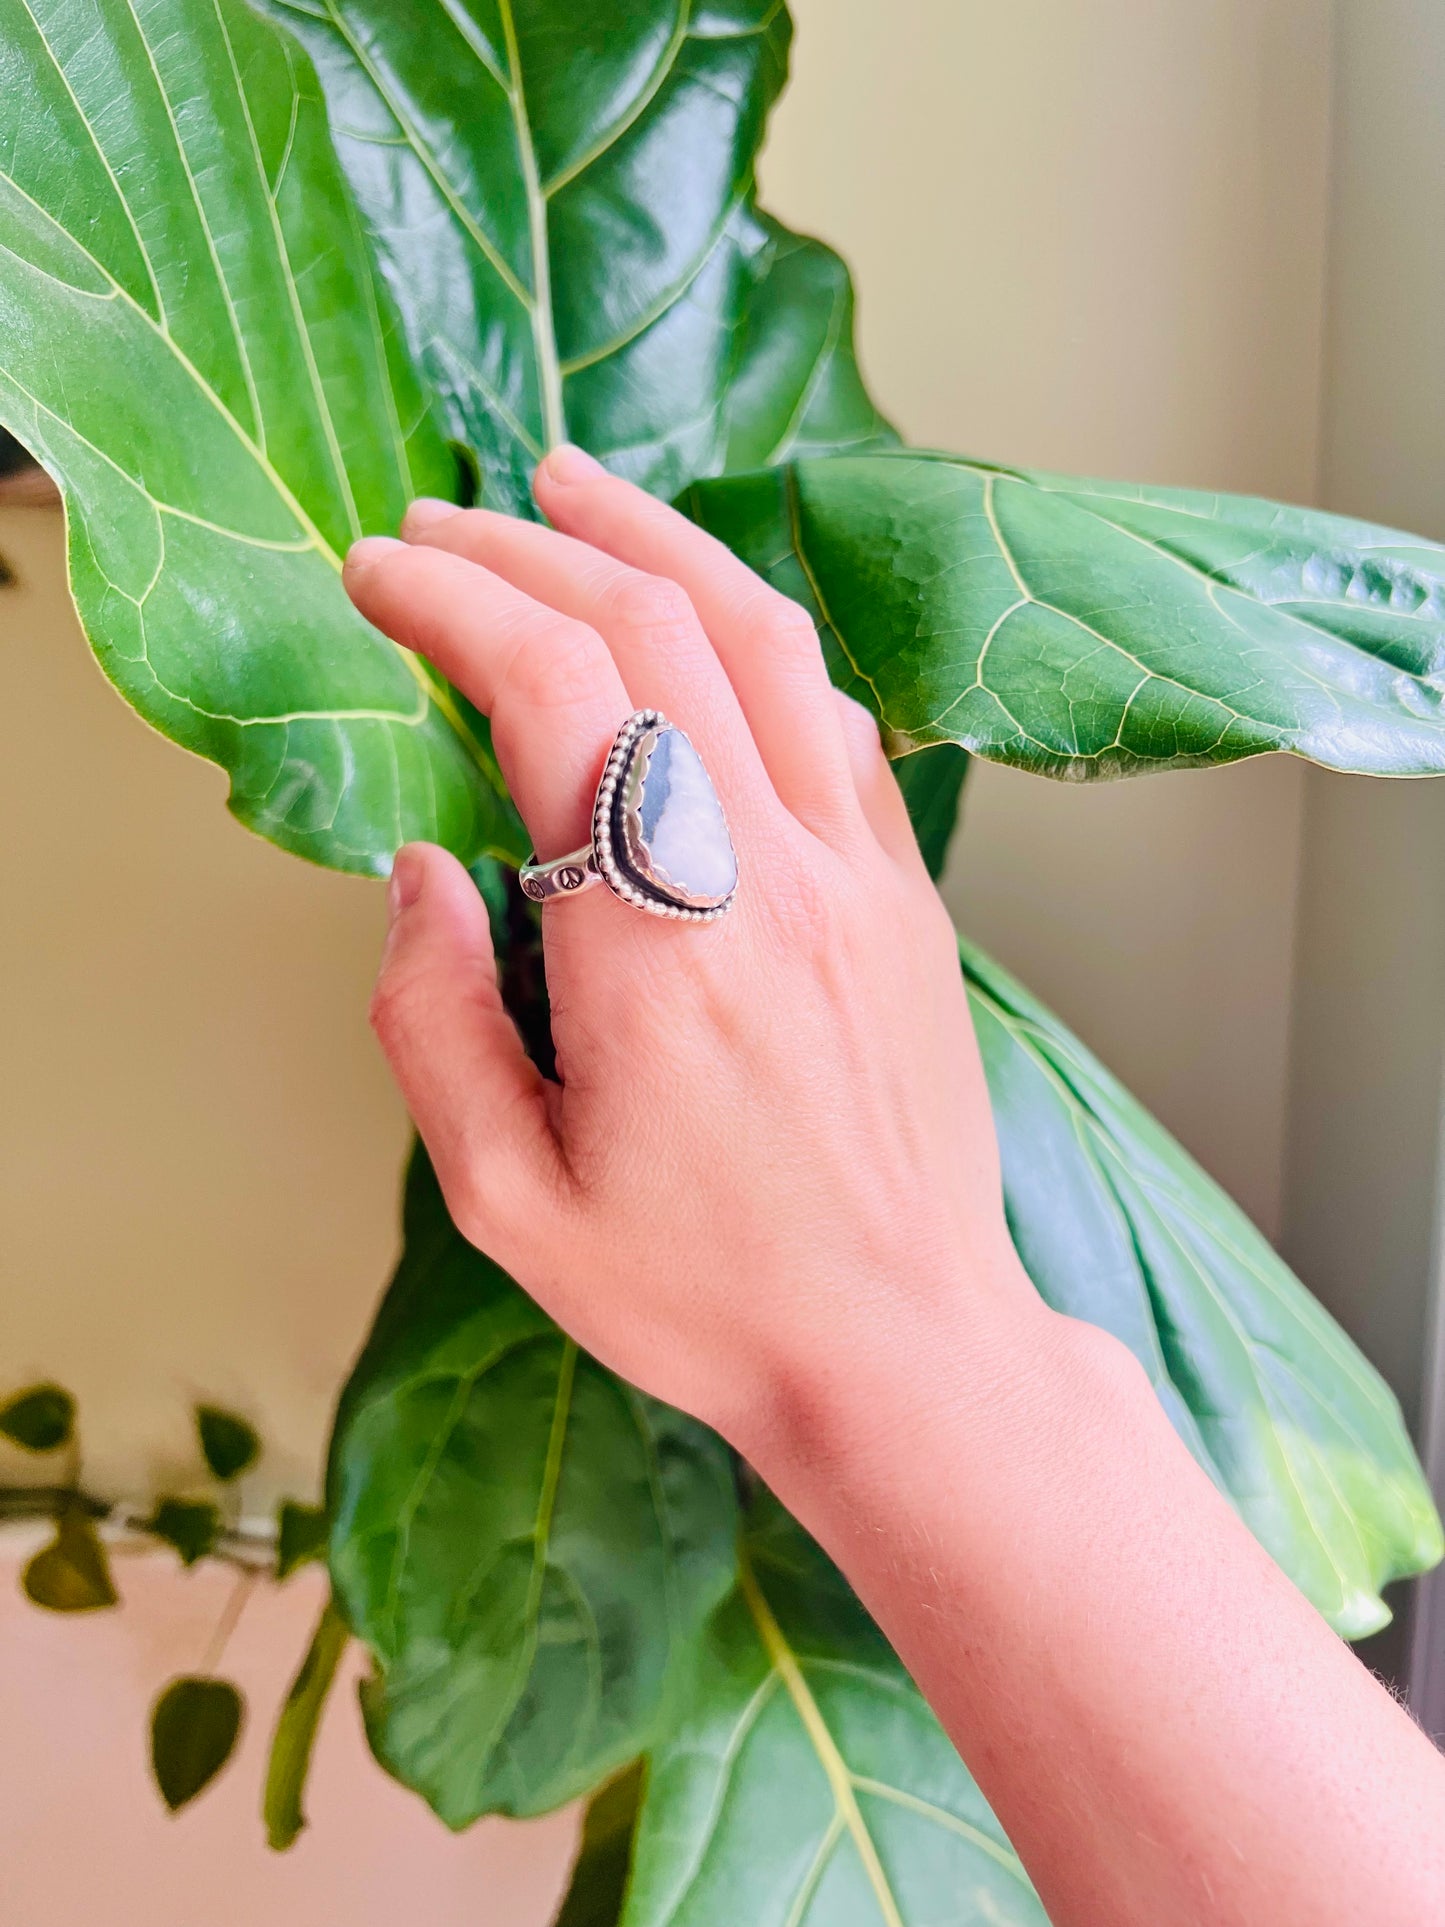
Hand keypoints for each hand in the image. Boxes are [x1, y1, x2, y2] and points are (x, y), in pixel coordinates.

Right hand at [342, 445, 1043, 1462]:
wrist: (902, 1347)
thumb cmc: (705, 1295)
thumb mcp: (507, 1200)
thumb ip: (431, 1022)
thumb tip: (418, 873)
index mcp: (653, 941)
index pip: (547, 686)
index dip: (451, 598)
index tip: (380, 573)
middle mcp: (766, 873)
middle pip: (652, 625)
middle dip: (530, 544)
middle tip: (444, 520)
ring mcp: (857, 875)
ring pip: (765, 639)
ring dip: (661, 542)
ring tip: (576, 488)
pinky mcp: (907, 899)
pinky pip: (837, 721)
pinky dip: (761, 640)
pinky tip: (711, 622)